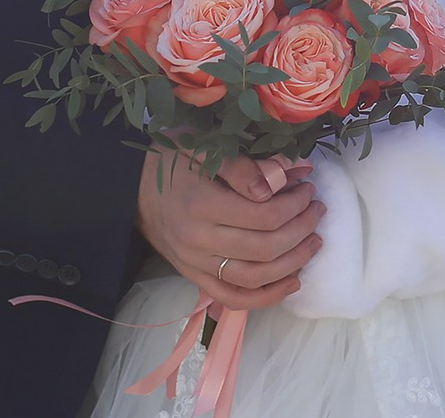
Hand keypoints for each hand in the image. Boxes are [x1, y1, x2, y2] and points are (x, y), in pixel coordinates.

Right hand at [134, 149, 322, 310]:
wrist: (127, 186)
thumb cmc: (168, 159)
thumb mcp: (202, 146)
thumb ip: (244, 165)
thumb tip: (288, 175)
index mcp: (201, 204)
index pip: (264, 215)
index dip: (295, 204)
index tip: (308, 187)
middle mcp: (197, 240)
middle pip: (265, 248)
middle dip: (301, 230)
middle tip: (317, 210)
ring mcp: (194, 263)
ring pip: (254, 278)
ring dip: (292, 263)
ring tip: (313, 242)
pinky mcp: (192, 277)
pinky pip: (232, 298)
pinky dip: (265, 297)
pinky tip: (291, 282)